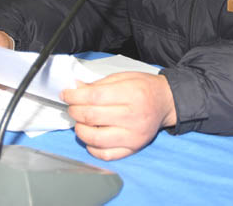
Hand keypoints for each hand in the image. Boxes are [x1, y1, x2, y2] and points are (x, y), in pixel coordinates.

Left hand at [61, 72, 176, 160]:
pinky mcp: (134, 148)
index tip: (66, 95)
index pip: (94, 96)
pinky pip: (106, 154)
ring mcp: (134, 135)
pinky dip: (92, 148)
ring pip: (96, 138)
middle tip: (72, 107)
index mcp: (132, 94)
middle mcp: (134, 116)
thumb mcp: (124, 77)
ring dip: (80, 130)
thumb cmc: (145, 88)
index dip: (74, 96)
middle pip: (92, 116)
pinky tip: (91, 138)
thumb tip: (76, 88)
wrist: (166, 102)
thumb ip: (98, 84)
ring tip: (80, 122)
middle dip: (75, 111)